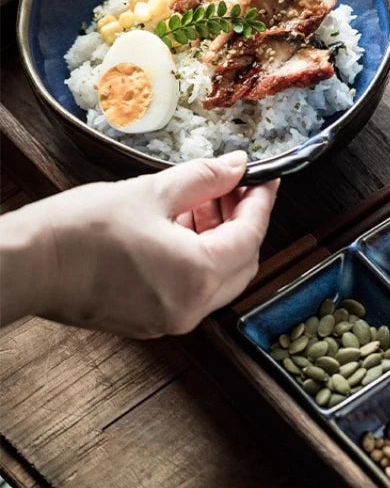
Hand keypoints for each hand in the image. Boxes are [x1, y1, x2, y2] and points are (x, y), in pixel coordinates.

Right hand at [0, 152, 279, 337]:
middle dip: (242, 221)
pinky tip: (180, 226)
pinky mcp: (153, 321)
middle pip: (243, 261)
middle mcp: (191, 307)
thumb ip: (203, 179)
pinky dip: (198, 258)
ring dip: (219, 238)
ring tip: (200, 201)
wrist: (26, 266)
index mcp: (198, 275)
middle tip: (230, 187)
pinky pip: (194, 289)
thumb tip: (237, 167)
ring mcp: (172, 320)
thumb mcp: (151, 193)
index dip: (261, 201)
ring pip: (219, 277)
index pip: (251, 235)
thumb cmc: (79, 231)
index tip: (265, 178)